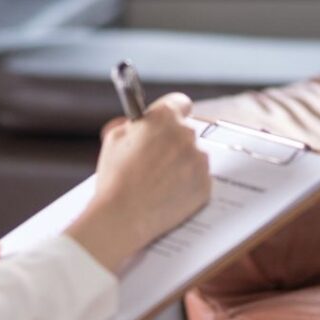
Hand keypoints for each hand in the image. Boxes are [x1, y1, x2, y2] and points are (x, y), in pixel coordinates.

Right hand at [68, 93, 211, 271]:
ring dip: (183, 163)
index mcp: (165, 117)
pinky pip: (199, 179)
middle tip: (158, 157)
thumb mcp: (113, 139)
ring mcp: (199, 160)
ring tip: (159, 181)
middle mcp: (187, 134)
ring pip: (195, 155)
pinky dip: (188, 184)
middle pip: (187, 131)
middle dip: (175, 141)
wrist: (121, 217)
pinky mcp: (206, 184)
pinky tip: (168, 193)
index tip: (168, 121)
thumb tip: (136, 123)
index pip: (180, 102)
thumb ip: (131, 124)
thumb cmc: (114, 177)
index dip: (172, 111)